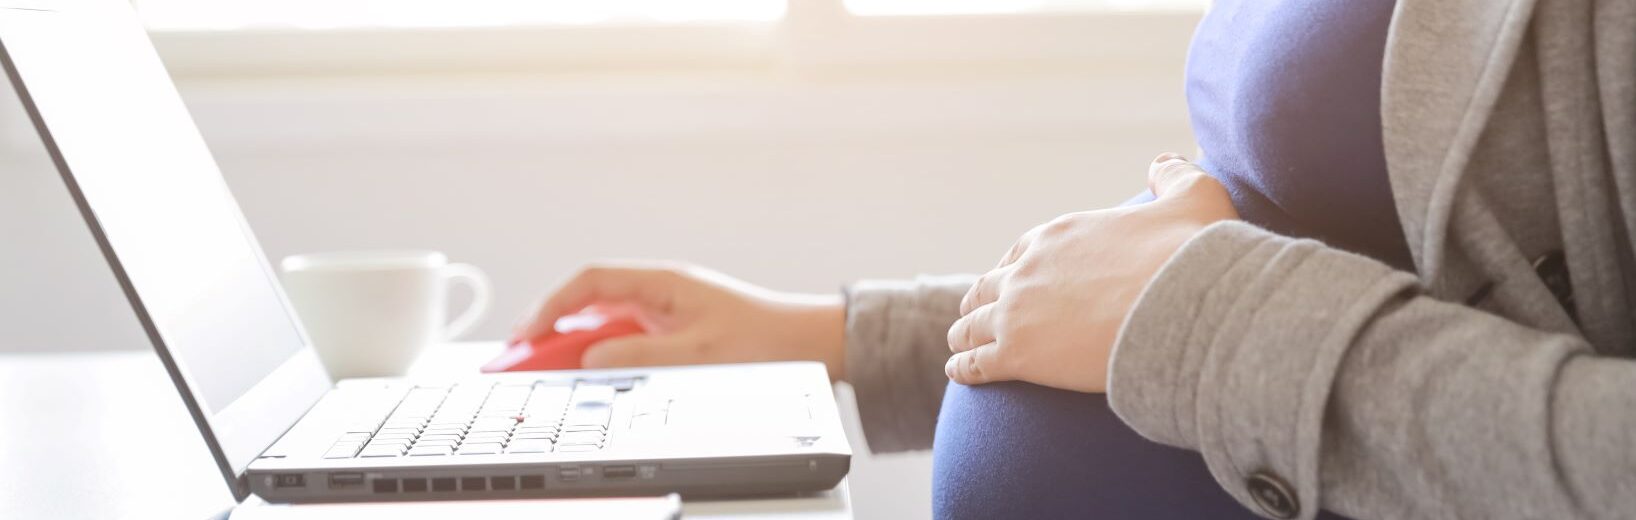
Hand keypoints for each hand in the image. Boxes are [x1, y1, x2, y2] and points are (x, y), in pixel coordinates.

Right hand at [511, 262, 847, 379]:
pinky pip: (624, 338)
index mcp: (664, 282)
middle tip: (520, 358)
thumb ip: (640, 354)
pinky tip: (587, 373)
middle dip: (552, 328)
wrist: (809, 345)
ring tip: (544, 371)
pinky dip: (600, 354)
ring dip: (574, 344)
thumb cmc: (765, 340)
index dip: (553, 305)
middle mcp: (660, 291)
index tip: (528, 333)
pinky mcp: (673, 332)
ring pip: (604, 323)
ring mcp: (665, 311)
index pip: (592, 281)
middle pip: (590, 302)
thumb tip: (592, 355)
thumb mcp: (697, 354)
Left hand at [944, 153, 1237, 391]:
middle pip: (989, 286)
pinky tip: (958, 372)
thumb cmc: (1189, 255)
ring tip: (958, 344)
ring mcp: (1016, 312)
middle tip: (974, 313)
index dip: (1011, 268)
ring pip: (973, 324)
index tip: (1008, 279)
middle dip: (980, 299)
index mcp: (1057, 236)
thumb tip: (1163, 162)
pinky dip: (964, 367)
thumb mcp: (1193, 198)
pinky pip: (976, 362)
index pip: (1019, 252)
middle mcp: (1027, 269)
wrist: (1182, 307)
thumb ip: (1174, 178)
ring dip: (964, 333)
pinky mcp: (1017, 354)